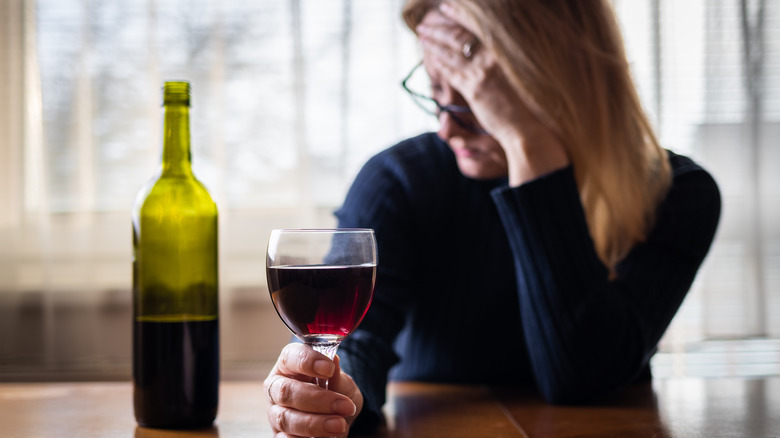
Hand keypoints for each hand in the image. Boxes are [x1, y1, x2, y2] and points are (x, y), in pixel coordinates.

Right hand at [264, 343, 362, 437]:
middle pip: (286, 391)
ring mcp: (275, 413)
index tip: (329, 368)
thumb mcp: (341, 382)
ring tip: (339, 425)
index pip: (290, 357)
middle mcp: (277, 388)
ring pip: (286, 418)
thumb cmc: (335, 392)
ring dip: (315, 423)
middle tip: (343, 405)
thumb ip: (336, 375)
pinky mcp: (279, 436)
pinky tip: (324, 436)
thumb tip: (334, 360)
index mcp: (288, 366)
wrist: (338, 416)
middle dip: (317, 399)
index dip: (307, 361)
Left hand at [416, 3, 568, 184]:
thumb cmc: (525, 103)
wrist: (528, 126)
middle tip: (426, 23)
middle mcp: (494, 56)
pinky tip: (428, 56)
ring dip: (433, 41)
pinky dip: (437, 62)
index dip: (458, 15)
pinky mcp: (474, 88)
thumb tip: (481, 50)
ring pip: (451, 51)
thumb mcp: (515, 74)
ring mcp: (483, 72)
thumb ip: (498, 60)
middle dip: (439, 27)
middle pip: (459, 35)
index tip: (446, 8)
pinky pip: (449, 71)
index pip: (476, 25)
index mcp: (504, 49)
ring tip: (422, 34)